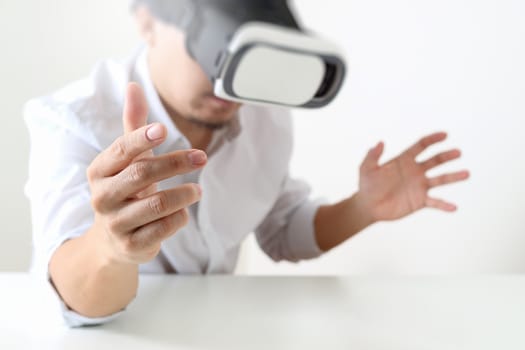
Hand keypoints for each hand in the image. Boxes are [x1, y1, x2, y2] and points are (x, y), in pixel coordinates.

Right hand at [86, 83, 206, 264]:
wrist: (112, 240)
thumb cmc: (126, 190)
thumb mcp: (128, 160)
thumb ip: (134, 125)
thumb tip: (134, 85)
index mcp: (99, 171)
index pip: (121, 150)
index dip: (142, 139)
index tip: (164, 130)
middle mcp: (102, 197)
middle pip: (143, 174)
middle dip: (176, 163)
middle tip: (201, 156)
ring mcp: (115, 224)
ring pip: (157, 204)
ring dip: (184, 194)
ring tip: (197, 189)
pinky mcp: (131, 246)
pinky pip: (163, 229)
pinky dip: (180, 217)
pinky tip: (184, 211)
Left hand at [358, 132, 469, 221]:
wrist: (368, 206)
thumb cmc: (367, 185)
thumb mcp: (366, 168)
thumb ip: (372, 156)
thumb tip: (380, 142)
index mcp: (404, 160)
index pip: (421, 146)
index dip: (432, 139)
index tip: (444, 135)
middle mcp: (415, 171)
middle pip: (435, 160)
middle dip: (446, 156)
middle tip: (458, 153)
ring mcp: (419, 186)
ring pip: (440, 179)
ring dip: (453, 176)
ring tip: (466, 174)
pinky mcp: (420, 201)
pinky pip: (435, 202)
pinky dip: (444, 205)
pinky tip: (454, 207)